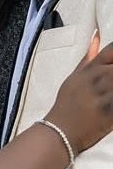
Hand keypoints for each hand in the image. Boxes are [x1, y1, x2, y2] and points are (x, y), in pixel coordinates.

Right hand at [47, 33, 112, 155]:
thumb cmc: (67, 104)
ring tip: (107, 93)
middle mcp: (102, 78)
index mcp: (93, 68)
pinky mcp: (112, 112)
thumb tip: (97, 36)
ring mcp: (109, 95)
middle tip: (108, 84)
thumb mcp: (74, 77)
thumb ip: (89, 57)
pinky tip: (109, 102)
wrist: (62, 131)